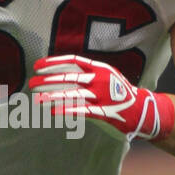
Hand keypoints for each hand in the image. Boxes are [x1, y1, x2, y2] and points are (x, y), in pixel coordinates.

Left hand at [29, 53, 174, 141]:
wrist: (143, 109)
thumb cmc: (120, 92)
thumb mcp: (106, 75)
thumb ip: (87, 73)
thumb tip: (61, 71)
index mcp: (100, 68)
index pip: (72, 61)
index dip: (53, 62)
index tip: (37, 66)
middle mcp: (101, 79)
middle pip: (69, 77)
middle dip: (48, 80)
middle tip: (32, 83)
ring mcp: (103, 96)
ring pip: (73, 94)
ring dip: (53, 97)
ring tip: (37, 99)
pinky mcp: (105, 112)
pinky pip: (83, 111)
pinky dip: (67, 111)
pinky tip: (54, 113)